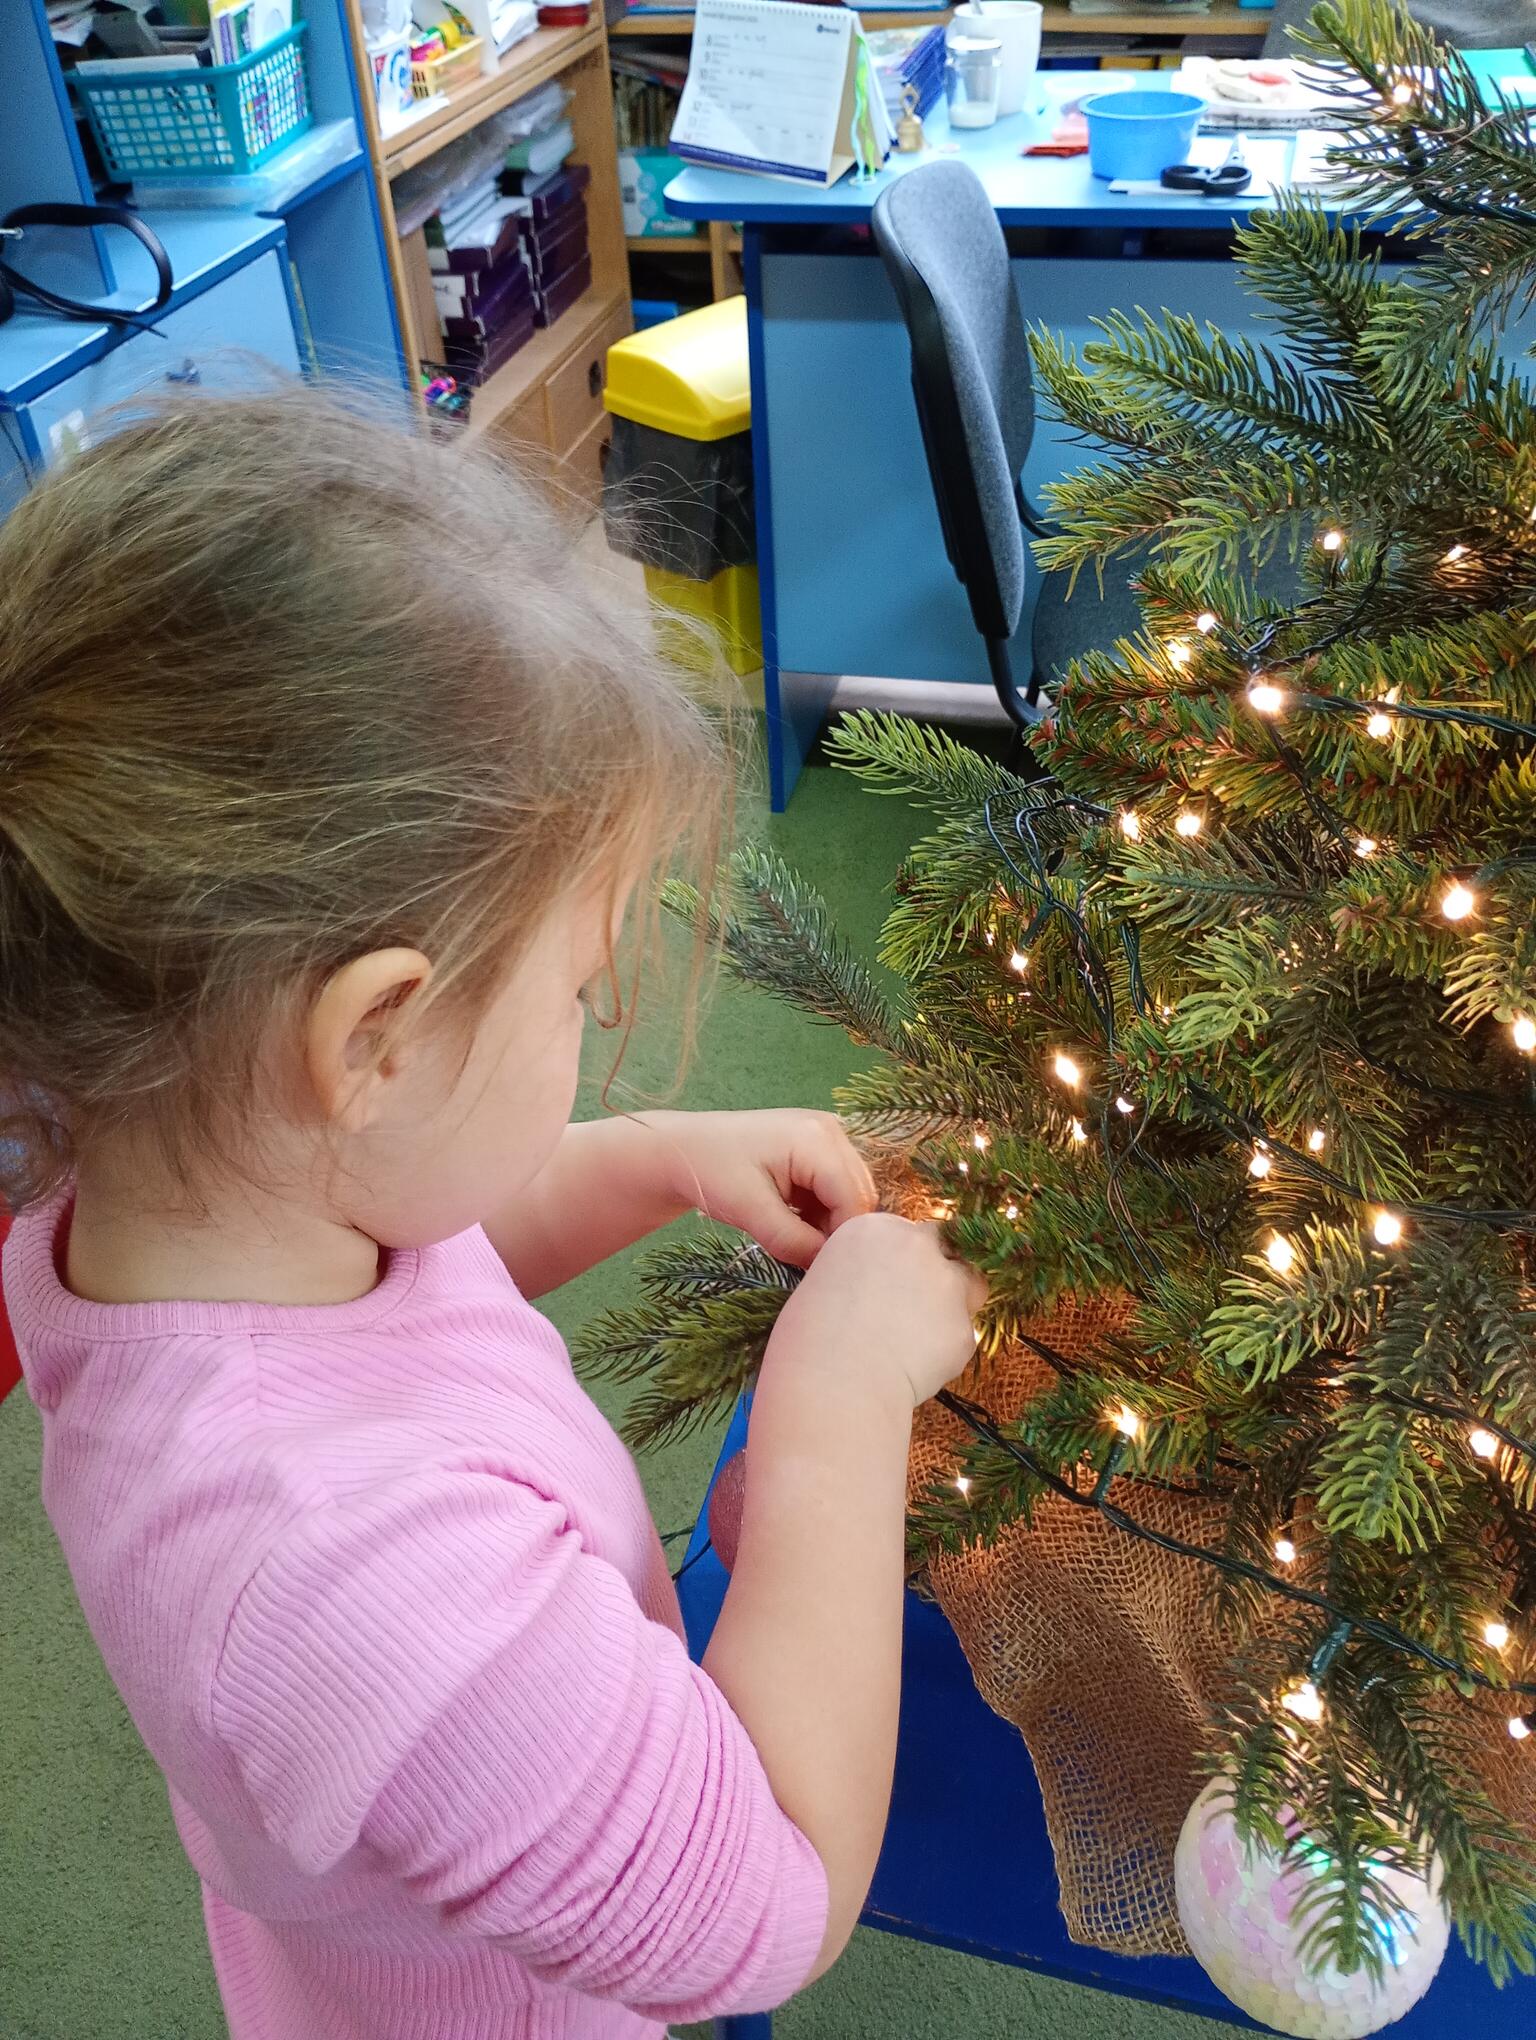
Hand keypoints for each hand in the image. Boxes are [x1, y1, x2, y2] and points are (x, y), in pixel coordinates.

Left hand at [639, 1108, 878, 1266]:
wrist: (684, 1150)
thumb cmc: (712, 1173)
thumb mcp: (751, 1212)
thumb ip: (795, 1242)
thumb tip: (829, 1268)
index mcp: (816, 1138)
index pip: (854, 1198)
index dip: (843, 1238)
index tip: (821, 1269)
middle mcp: (831, 1129)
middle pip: (860, 1193)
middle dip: (839, 1230)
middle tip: (809, 1257)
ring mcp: (827, 1135)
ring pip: (852, 1193)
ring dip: (832, 1222)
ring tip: (800, 1240)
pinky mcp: (819, 1147)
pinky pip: (837, 1187)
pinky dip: (824, 1211)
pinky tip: (799, 1223)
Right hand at [767, 1211, 987, 1407]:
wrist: (833, 1381)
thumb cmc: (810, 1337)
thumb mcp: (826, 1279)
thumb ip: (864, 1270)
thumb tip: (882, 1288)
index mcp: (875, 1227)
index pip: (910, 1235)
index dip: (906, 1262)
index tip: (894, 1286)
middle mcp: (916, 1245)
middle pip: (947, 1249)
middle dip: (938, 1274)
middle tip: (914, 1310)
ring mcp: (945, 1284)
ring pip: (971, 1287)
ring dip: (953, 1307)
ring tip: (919, 1341)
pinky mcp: (962, 1328)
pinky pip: (962, 1337)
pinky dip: (945, 1353)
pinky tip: (914, 1369)